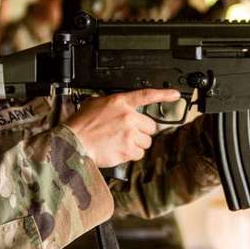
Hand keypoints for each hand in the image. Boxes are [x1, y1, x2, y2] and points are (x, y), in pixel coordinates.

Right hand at [66, 89, 180, 166]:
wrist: (74, 142)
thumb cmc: (81, 125)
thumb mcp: (95, 104)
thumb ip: (111, 103)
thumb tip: (117, 106)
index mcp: (121, 102)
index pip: (147, 95)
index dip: (164, 94)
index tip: (175, 95)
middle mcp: (128, 117)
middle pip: (150, 126)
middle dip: (141, 131)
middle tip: (127, 134)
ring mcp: (130, 134)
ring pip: (146, 142)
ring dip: (137, 144)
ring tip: (120, 143)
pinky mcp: (128, 149)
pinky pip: (138, 154)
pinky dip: (130, 154)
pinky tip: (118, 150)